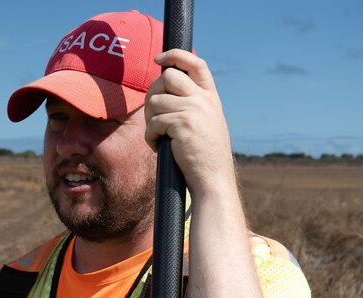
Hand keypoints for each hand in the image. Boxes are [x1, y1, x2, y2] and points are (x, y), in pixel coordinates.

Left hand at [144, 49, 235, 196]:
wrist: (212, 176)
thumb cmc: (203, 152)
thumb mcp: (205, 121)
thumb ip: (191, 102)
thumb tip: (163, 87)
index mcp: (209, 96)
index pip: (195, 63)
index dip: (175, 55)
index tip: (158, 59)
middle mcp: (203, 99)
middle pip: (167, 77)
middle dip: (152, 94)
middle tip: (153, 114)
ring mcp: (194, 110)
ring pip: (155, 101)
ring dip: (149, 120)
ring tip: (158, 135)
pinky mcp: (182, 124)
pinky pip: (153, 123)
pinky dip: (150, 137)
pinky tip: (158, 146)